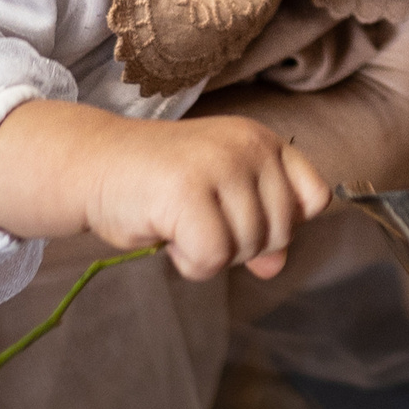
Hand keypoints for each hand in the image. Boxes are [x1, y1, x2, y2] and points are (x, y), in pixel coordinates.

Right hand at [0, 102, 328, 280]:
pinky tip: (166, 236)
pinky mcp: (188, 192)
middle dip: (239, 246)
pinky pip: (212, 258)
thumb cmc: (158, 184)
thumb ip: (257, 228)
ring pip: (247, 249)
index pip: (314, 198)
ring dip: (209, 254)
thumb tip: (276, 267)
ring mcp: (220, 165)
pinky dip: (189, 263)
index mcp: (264, 140)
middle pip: (280, 233)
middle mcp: (249, 146)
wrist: (93, 166)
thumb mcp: (220, 199)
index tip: (238, 218)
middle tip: (196, 222)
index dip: (282, 226)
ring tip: (177, 223)